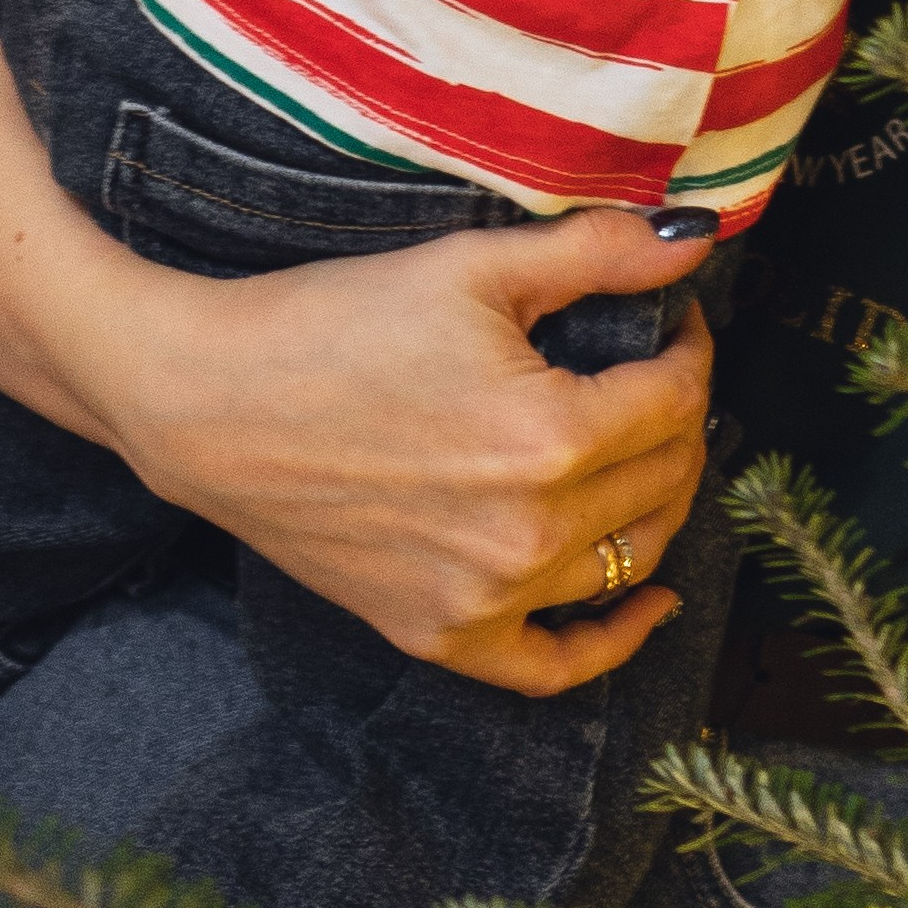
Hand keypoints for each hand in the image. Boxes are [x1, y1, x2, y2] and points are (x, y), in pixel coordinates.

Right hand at [91, 210, 716, 696]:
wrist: (209, 401)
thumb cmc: (336, 322)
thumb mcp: (476, 265)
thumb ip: (601, 254)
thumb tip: (699, 241)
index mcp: (551, 437)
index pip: (678, 396)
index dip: (690, 345)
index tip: (672, 318)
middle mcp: (530, 533)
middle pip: (665, 476)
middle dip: (679, 414)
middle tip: (654, 371)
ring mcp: (484, 597)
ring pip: (630, 558)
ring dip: (659, 500)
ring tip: (647, 448)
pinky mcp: (437, 634)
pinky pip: (553, 666)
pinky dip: (612, 640)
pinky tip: (647, 602)